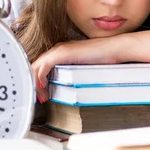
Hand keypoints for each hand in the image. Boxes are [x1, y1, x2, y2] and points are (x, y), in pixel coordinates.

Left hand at [32, 29, 149, 102]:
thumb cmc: (106, 60)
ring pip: (36, 67)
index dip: (36, 82)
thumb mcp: (86, 70)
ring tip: (41, 98)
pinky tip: (43, 90)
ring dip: (35, 84)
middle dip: (32, 84)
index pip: (41, 67)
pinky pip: (44, 66)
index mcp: (62, 53)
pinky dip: (40, 78)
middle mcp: (58, 50)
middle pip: (35, 67)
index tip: (41, 97)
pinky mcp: (63, 53)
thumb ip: (75, 76)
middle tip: (38, 100)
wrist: (117, 49)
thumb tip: (69, 91)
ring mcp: (60, 50)